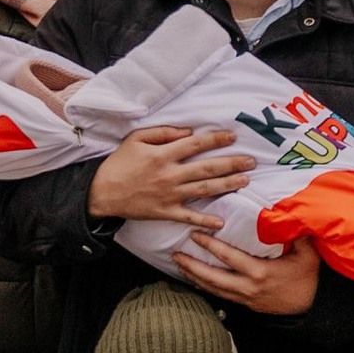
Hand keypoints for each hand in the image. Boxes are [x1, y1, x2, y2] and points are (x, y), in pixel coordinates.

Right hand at [89, 123, 259, 221]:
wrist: (102, 193)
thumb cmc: (119, 163)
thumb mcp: (136, 139)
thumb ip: (163, 132)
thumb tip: (188, 131)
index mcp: (163, 155)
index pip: (196, 144)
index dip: (216, 140)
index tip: (233, 137)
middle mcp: (169, 175)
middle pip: (207, 168)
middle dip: (232, 163)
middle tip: (252, 161)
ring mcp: (169, 195)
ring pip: (204, 189)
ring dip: (227, 185)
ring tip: (245, 181)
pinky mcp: (165, 212)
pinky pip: (188, 216)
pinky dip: (204, 220)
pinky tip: (221, 222)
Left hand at [174, 232, 321, 317]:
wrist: (310, 307)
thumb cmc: (307, 277)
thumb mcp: (307, 254)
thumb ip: (298, 233)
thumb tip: (291, 210)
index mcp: (259, 272)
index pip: (228, 257)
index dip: (210, 246)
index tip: (195, 234)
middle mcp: (247, 287)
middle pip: (212, 277)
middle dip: (192, 265)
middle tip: (175, 253)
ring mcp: (244, 297)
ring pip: (212, 288)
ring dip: (193, 276)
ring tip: (178, 265)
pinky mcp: (244, 303)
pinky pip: (219, 295)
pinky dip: (204, 287)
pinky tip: (193, 280)